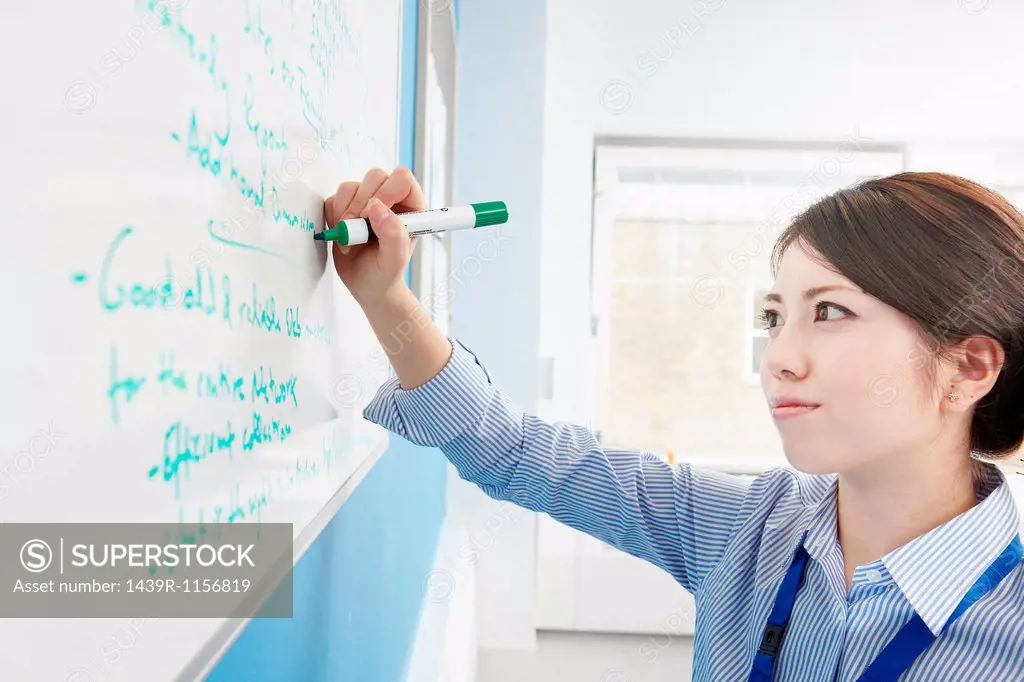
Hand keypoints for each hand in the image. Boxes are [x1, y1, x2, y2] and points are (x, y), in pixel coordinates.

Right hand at [324, 166, 425, 305]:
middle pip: (374, 177)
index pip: (402, 178)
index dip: (387, 191)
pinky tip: (342, 236)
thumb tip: (378, 208)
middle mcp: (389, 199)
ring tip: (351, 239)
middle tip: (359, 230)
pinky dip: (332, 217)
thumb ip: (393, 235)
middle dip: (361, 204)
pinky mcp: (344, 207)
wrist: (366, 285)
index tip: (375, 215)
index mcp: (411, 207)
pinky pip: (332, 199)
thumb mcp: (395, 260)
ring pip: (350, 187)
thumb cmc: (385, 274)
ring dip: (344, 213)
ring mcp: (365, 202)